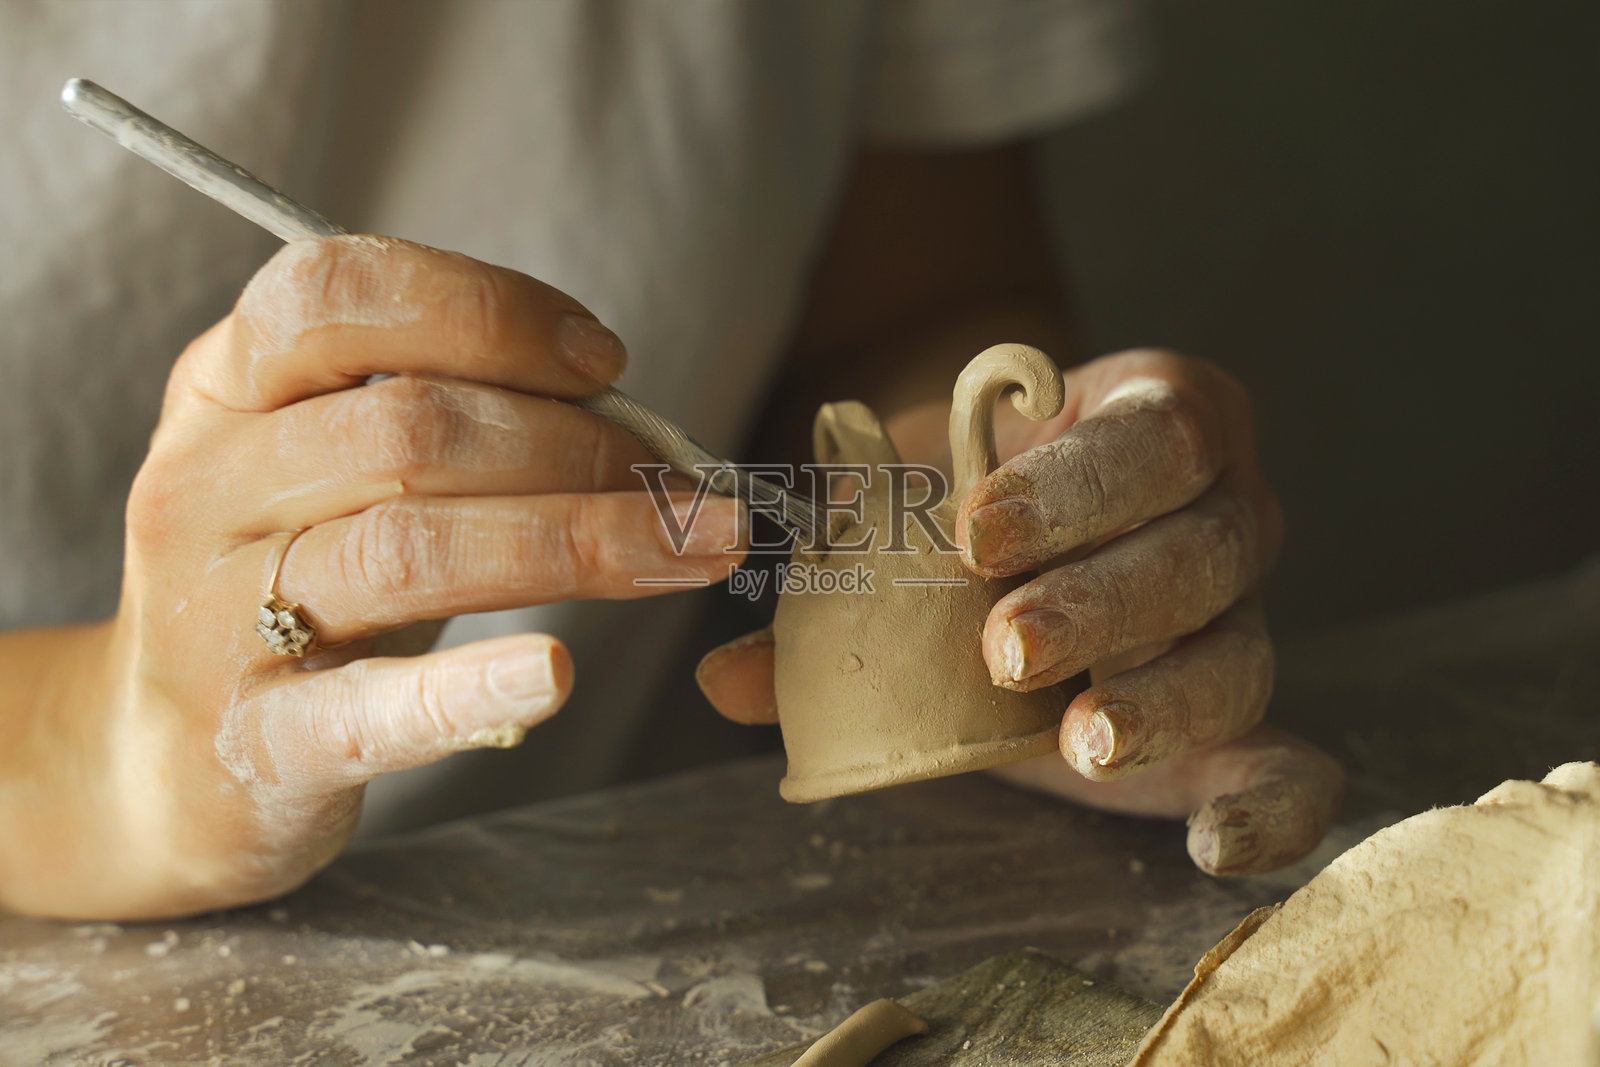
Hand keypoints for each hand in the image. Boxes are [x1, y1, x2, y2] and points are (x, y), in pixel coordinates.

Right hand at [1, 237, 743, 918]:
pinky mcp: (256, 742)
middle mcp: (207, 487)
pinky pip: (367, 709)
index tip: (606, 360)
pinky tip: (557, 675)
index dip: (488, 310)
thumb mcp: (334, 467)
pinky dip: (469, 691)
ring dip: (577, 541)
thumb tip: (633, 412)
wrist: (165, 757)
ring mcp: (218, 618)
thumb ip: (449, 415)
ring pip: (409, 551)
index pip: (339, 295)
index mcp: (227, 388)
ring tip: (693, 552)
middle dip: (577, 444)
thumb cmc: (296, 576)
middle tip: (684, 483)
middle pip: (407, 431)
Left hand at [697, 348, 1339, 875]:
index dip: (1078, 484)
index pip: (1154, 436)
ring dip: (1161, 700)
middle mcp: (1225, 511)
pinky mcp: (1237, 720)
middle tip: (1006, 647)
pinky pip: (1294, 765)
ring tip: (1077, 739)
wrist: (1021, 536)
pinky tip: (1209, 846)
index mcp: (1155, 420)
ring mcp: (1241, 617)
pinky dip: (1267, 809)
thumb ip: (829, 571)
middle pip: (1207, 547)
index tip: (977, 533)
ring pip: (1242, 655)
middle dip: (1107, 597)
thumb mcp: (906, 507)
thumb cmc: (970, 504)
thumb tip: (726, 678)